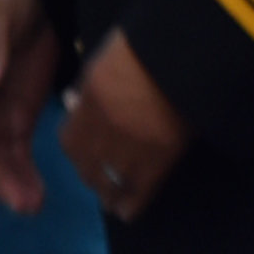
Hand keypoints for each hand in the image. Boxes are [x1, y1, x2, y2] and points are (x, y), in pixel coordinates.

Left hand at [58, 30, 188, 221]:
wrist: (184, 58)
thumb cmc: (147, 47)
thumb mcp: (107, 59)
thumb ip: (90, 85)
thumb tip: (74, 100)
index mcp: (85, 109)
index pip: (69, 141)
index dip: (81, 143)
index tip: (92, 141)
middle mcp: (97, 139)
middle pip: (85, 168)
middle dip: (94, 169)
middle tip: (109, 165)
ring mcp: (123, 159)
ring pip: (106, 189)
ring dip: (110, 190)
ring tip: (121, 189)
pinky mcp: (153, 171)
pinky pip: (133, 202)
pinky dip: (130, 206)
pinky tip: (132, 205)